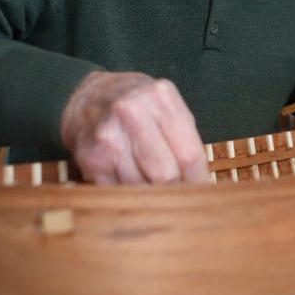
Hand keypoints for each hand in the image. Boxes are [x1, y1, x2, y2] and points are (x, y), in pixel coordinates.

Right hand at [60, 71, 210, 184]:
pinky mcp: (90, 157)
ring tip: (152, 184)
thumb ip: (187, 142)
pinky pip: (119, 192)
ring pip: (142, 188)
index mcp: (160, 98)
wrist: (89, 96)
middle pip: (165, 175)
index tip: (205, 197)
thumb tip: (204, 190)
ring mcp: (108, 136)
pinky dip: (129, 195)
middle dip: (176, 191)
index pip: (189, 155)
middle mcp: (131, 112)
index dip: (199, 182)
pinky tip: (130, 180)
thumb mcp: (169, 109)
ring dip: (151, 195)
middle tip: (180, 197)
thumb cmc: (140, 107)